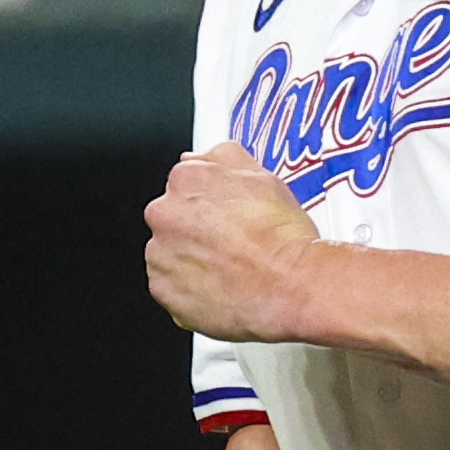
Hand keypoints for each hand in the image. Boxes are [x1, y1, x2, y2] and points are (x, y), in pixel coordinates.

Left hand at [144, 141, 321, 341]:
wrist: (290, 288)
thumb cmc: (282, 240)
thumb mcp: (264, 177)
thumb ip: (226, 159)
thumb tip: (210, 157)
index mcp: (186, 180)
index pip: (183, 186)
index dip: (207, 204)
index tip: (222, 216)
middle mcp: (164, 215)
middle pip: (171, 221)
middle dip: (195, 233)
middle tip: (230, 245)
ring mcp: (160, 255)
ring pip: (168, 256)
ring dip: (190, 261)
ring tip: (228, 270)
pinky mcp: (163, 292)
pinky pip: (170, 289)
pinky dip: (188, 291)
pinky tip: (220, 290)